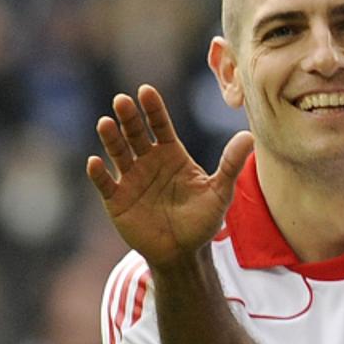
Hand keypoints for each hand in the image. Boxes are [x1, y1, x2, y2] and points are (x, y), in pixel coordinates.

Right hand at [86, 84, 253, 267]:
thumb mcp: (220, 193)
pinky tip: (94, 163)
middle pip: (136, 133)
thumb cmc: (202, 220)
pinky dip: (99, 174)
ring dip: (111, 138)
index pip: (160, 125)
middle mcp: (148, 161)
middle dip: (129, 117)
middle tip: (122, 100)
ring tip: (106, 123)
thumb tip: (250, 137)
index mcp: (171, 154)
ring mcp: (131, 179)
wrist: (184, 252)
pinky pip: (106, 183)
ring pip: (118, 152)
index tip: (146, 91)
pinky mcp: (117, 199)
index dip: (153, 109)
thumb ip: (231, 164)